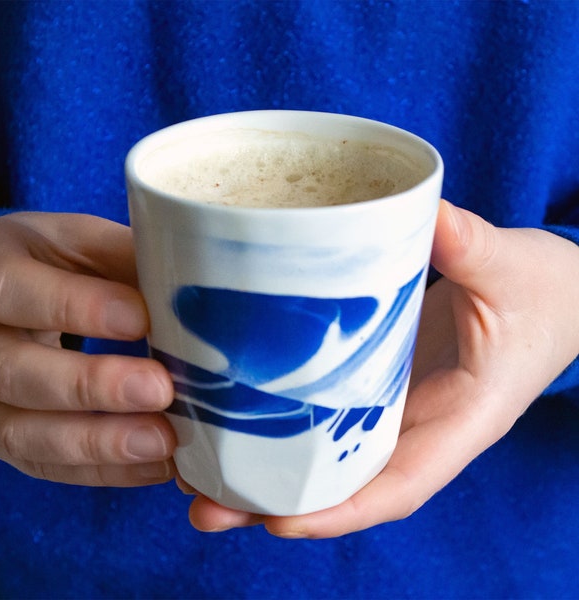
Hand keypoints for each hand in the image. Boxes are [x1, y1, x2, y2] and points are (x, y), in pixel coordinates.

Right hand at [0, 213, 176, 485]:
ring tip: (163, 442)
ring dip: (99, 443)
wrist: (4, 299)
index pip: (12, 290)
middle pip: (15, 371)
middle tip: (159, 389)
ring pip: (22, 432)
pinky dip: (102, 470)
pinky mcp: (4, 433)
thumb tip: (197, 284)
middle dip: (92, 386)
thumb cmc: (50, 264)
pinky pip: (43, 464)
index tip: (141, 319)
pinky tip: (154, 463)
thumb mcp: (78, 242)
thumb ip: (124, 256)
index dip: (77, 307)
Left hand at [186, 200, 578, 536]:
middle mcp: (421, 425)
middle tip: (203, 502)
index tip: (276, 521)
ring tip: (195, 471)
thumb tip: (429, 214)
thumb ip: (474, 248)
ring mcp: (396, 405)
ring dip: (267, 471)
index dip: (340, 510)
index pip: (401, 483)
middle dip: (277, 502)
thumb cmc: (545, 297)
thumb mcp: (513, 272)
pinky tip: (230, 416)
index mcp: (462, 419)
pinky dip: (283, 426)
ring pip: (330, 454)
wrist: (554, 298)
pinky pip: (329, 413)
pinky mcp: (380, 380)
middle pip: (347, 482)